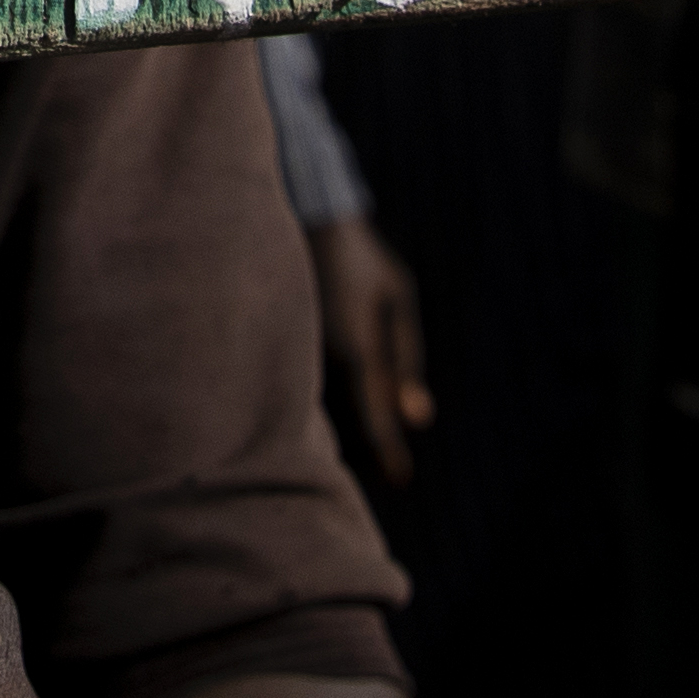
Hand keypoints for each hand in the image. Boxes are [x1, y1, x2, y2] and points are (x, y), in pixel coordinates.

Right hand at [305, 217, 431, 488]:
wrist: (306, 216)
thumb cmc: (363, 260)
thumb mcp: (399, 299)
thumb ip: (407, 360)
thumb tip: (420, 418)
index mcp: (356, 350)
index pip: (374, 421)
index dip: (388, 454)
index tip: (402, 480)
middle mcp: (321, 360)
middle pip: (344, 428)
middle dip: (364, 453)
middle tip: (388, 472)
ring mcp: (295, 355)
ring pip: (320, 414)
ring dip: (339, 433)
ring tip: (359, 450)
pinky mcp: (278, 348)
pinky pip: (300, 392)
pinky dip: (317, 408)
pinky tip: (328, 413)